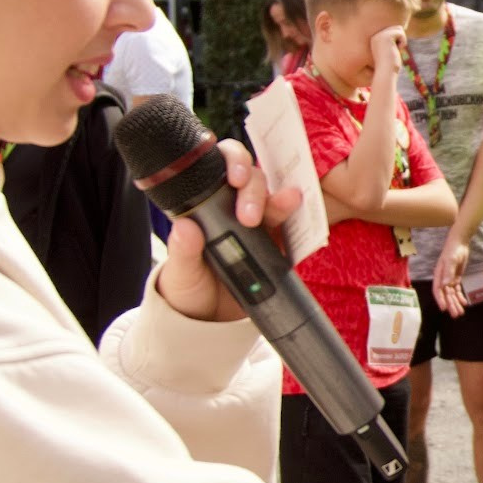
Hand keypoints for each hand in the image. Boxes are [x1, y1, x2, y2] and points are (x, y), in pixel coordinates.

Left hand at [156, 142, 306, 321]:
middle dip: (254, 190)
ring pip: (273, 199)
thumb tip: (185, 228)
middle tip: (249, 217)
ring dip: (281, 199)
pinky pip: (291, 227)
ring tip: (287, 203)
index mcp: (206, 206)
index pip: (219, 167)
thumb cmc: (188, 287)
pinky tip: (301, 213)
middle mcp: (233, 208)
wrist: (208, 321)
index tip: (234, 178)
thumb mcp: (180, 273)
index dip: (231, 161)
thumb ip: (183, 251)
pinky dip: (298, 219)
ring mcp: (258, 225)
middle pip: (251, 180)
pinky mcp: (276, 245)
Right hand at [370, 26, 404, 88]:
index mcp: (375, 38)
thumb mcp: (391, 51)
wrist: (386, 73)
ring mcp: (380, 34)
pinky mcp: (386, 36)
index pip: (392, 30)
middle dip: (400, 39)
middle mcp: (376, 35)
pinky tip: (396, 49)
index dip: (397, 41)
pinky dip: (403, 42)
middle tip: (395, 50)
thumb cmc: (390, 66)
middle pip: (396, 27)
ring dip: (401, 40)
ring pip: (399, 28)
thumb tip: (400, 29)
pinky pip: (401, 33)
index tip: (392, 51)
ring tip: (395, 50)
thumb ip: (393, 41)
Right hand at [435, 236, 473, 314]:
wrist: (460, 243)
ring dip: (456, 303)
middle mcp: (443, 278)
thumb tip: (445, 285)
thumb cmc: (453, 250)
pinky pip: (457, 290)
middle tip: (456, 315)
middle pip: (446, 294)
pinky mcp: (456, 278)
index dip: (440, 300)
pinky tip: (464, 303)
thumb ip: (448, 272)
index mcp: (438, 275)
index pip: (438, 290)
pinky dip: (460, 296)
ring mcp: (449, 279)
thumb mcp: (451, 260)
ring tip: (460, 313)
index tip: (444, 309)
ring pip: (452, 294)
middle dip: (450, 304)